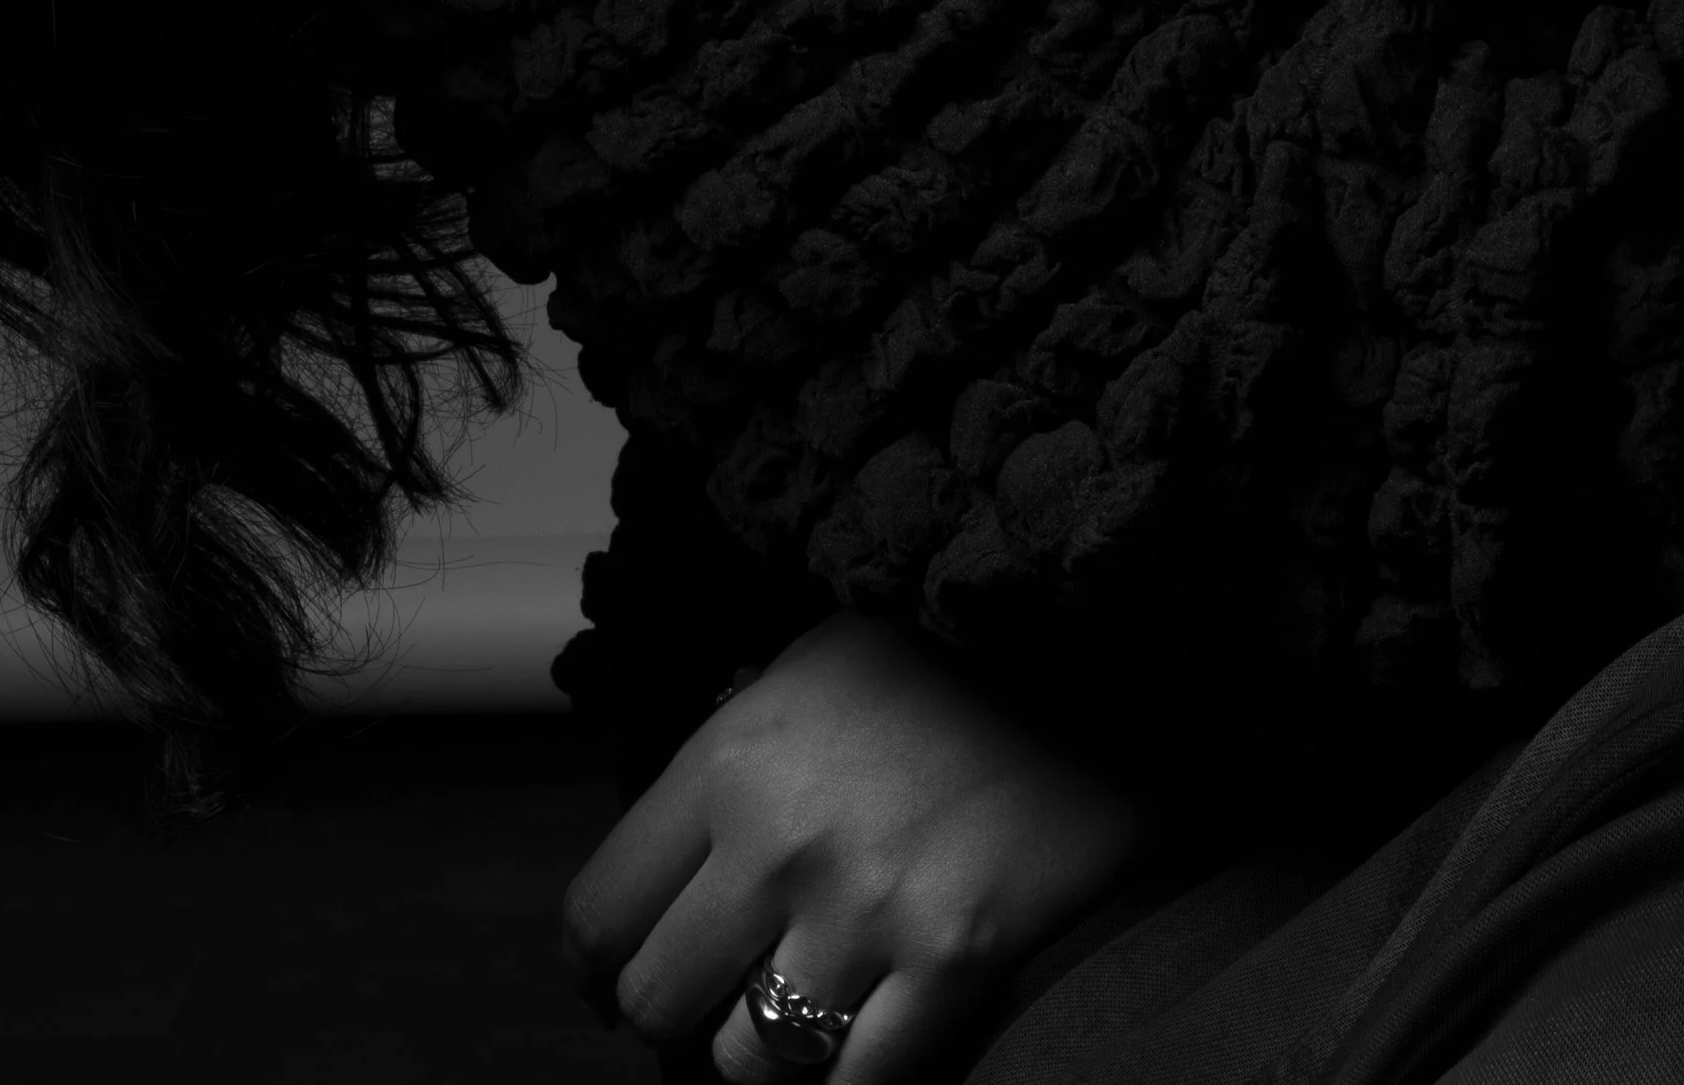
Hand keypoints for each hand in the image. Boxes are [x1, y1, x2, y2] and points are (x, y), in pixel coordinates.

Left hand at [559, 614, 1135, 1079]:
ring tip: (794, 1023)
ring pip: (751, 1066)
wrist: (1091, 643)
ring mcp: (866, 911)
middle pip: (659, 1002)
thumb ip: (735, 760)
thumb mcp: (810, 670)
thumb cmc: (945, 657)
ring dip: (765, 1058)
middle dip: (675, 1017)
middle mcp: (780, 841)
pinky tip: (860, 1051)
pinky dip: (849, 1084)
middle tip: (708, 1007)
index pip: (601, 908)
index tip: (606, 983)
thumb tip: (680, 852)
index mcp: (730, 756)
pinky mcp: (954, 964)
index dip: (592, 968)